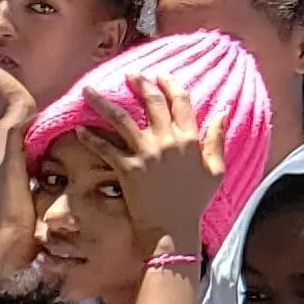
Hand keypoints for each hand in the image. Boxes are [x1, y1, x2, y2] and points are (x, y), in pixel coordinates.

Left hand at [107, 74, 231, 253]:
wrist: (172, 229)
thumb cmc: (194, 202)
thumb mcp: (215, 170)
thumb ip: (218, 139)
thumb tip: (223, 111)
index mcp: (190, 139)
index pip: (181, 102)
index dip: (171, 85)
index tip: (161, 75)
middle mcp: (168, 141)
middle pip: (152, 103)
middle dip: (140, 83)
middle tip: (129, 74)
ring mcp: (146, 154)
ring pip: (123, 119)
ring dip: (104, 102)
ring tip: (90, 90)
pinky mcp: (127, 168)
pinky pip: (105, 148)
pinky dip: (91, 138)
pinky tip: (79, 129)